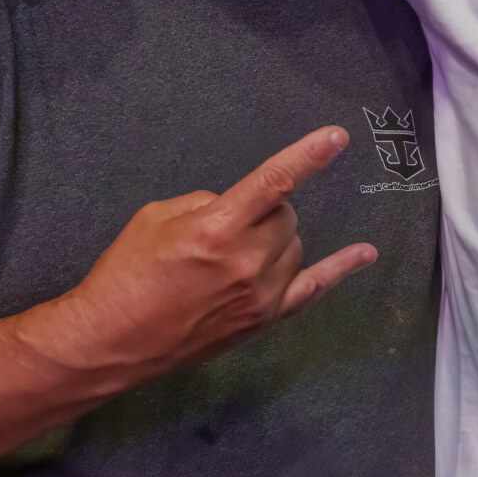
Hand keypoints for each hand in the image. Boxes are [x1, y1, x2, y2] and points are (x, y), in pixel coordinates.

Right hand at [35, 127, 375, 383]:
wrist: (111, 340)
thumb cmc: (125, 274)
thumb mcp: (155, 218)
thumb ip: (206, 203)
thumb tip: (236, 207)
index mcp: (216, 229)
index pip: (273, 182)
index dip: (307, 156)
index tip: (336, 137)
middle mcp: (246, 261)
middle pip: (286, 216)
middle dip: (264, 212)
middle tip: (228, 227)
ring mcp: (260, 295)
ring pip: (295, 246)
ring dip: (274, 240)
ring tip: (234, 256)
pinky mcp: (263, 320)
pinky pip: (314, 289)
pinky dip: (341, 268)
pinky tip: (365, 253)